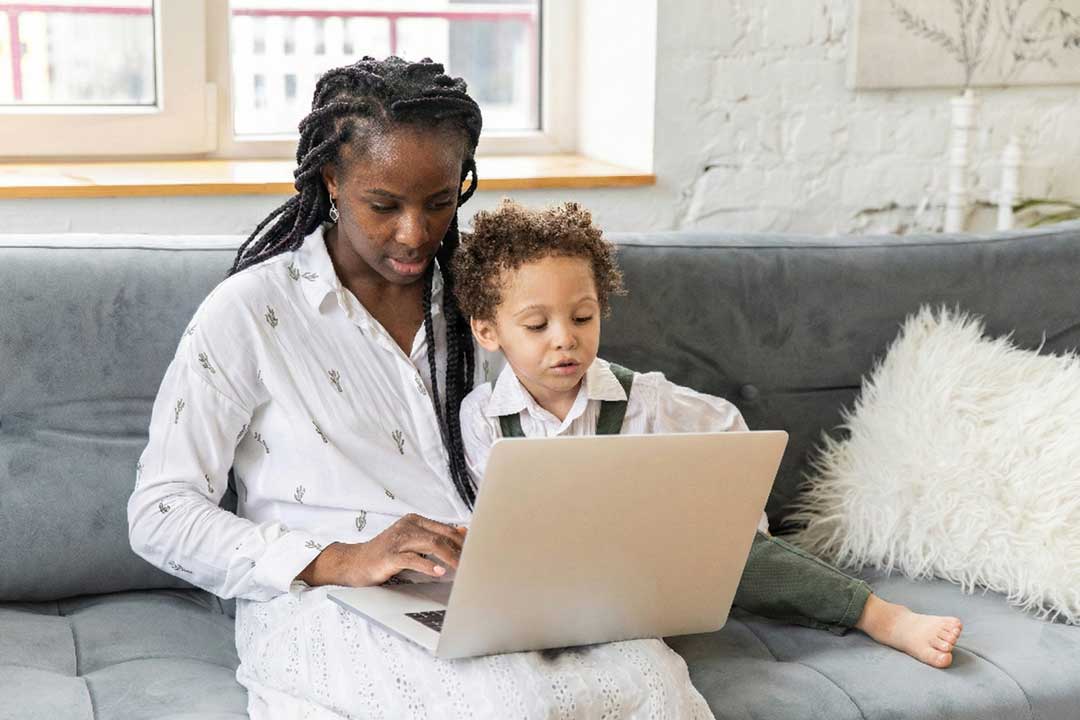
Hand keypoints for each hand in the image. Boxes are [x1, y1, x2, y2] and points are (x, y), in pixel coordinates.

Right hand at [297, 514, 467, 587]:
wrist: (354, 563)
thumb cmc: (384, 555)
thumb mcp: (412, 541)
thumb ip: (434, 536)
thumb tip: (462, 531)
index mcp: (414, 521)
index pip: (445, 528)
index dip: (463, 540)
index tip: (478, 550)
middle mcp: (407, 526)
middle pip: (442, 534)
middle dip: (461, 548)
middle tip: (475, 560)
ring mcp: (398, 540)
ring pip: (431, 543)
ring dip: (450, 556)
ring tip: (462, 568)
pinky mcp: (389, 556)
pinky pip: (413, 559)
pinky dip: (428, 565)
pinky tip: (439, 571)